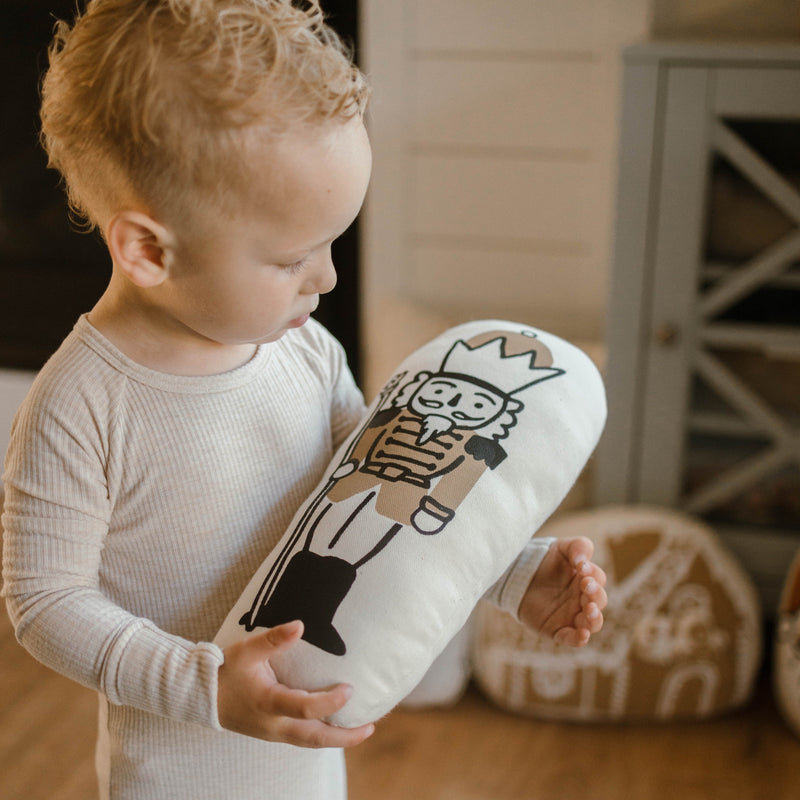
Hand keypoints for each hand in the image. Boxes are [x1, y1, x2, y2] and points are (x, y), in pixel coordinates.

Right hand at [217, 620, 374, 747]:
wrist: (203, 695)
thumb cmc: (226, 670)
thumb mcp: (247, 650)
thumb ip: (274, 639)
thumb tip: (300, 625)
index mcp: (268, 702)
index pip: (305, 708)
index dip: (330, 701)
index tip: (350, 688)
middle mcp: (274, 724)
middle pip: (315, 738)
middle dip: (344, 736)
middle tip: (370, 727)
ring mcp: (274, 732)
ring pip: (311, 742)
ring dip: (337, 738)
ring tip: (362, 728)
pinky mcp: (274, 732)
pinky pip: (303, 738)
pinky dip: (323, 734)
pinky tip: (336, 724)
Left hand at [518, 536, 606, 646]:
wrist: (516, 574)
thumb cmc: (543, 559)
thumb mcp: (561, 547)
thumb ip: (579, 547)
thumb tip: (584, 562)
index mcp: (586, 580)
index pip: (598, 579)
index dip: (593, 574)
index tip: (581, 567)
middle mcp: (582, 599)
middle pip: (599, 601)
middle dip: (595, 594)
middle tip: (586, 585)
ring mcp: (571, 615)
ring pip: (592, 623)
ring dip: (594, 618)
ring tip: (590, 609)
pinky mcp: (557, 629)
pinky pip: (572, 639)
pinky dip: (579, 639)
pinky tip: (582, 635)